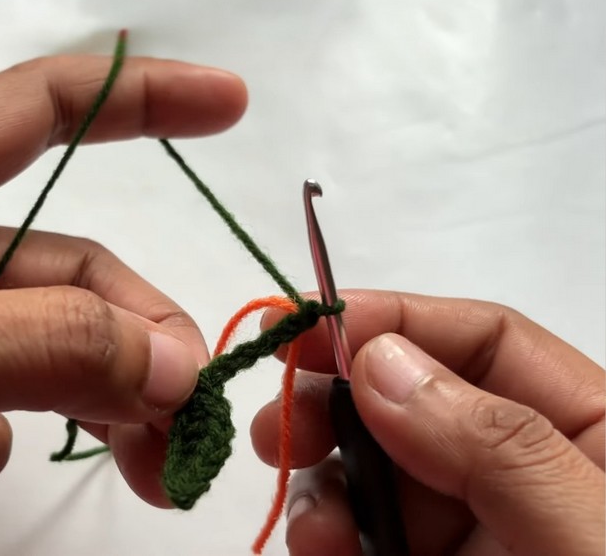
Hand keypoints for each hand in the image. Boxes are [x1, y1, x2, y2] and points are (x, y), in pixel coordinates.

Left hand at [0, 55, 246, 554]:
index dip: (138, 99)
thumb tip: (176, 363)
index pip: (38, 112)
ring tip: (103, 467)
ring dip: (59, 410)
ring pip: (30, 364)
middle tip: (188, 411)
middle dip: (134, 335)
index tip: (228, 105)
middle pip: (66, 274)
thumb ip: (34, 345)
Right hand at [251, 291, 604, 555]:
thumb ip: (495, 446)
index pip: (482, 340)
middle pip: (406, 399)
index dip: (390, 321)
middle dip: (331, 404)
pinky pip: (357, 531)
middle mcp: (516, 470)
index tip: (302, 327)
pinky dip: (323, 533)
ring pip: (368, 468)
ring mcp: (468, 526)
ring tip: (315, 527)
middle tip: (278, 427)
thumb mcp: (585, 533)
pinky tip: (319, 549)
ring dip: (320, 482)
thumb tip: (377, 360)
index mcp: (586, 432)